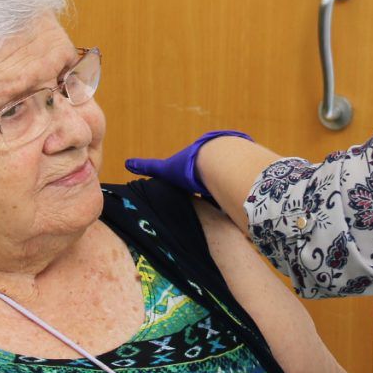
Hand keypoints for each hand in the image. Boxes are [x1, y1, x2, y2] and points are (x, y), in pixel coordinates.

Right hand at [124, 130, 252, 198]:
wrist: (219, 162)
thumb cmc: (190, 166)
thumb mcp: (166, 169)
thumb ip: (148, 167)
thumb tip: (127, 163)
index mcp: (200, 162)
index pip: (195, 174)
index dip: (194, 184)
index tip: (194, 193)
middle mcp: (217, 162)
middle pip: (214, 179)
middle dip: (212, 189)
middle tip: (210, 205)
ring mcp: (233, 168)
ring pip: (231, 184)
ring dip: (228, 193)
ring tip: (225, 210)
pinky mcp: (245, 176)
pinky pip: (243, 189)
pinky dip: (240, 196)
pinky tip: (238, 208)